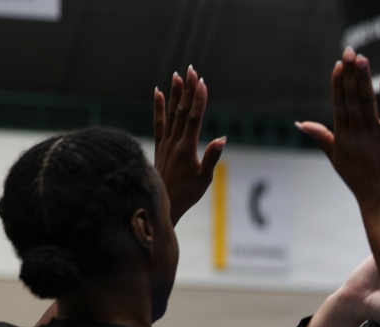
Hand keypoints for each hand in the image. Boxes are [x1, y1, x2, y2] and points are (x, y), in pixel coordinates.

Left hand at [153, 64, 225, 224]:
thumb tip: (222, 139)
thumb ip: (212, 157)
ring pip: (170, 113)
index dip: (198, 100)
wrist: (161, 204)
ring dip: (174, 93)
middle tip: (191, 70)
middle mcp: (174, 142)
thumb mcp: (204, 179)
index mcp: (187, 148)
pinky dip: (158, 107)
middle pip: (182, 111)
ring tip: (177, 75)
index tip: (202, 83)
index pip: (194, 118)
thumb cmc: (187, 194)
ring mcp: (165, 143)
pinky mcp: (160, 146)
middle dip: (187, 90)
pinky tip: (157, 93)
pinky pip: (158, 123)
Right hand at [296, 47, 379, 209]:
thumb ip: (321, 136)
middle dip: (350, 74)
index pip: (338, 104)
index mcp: (342, 137)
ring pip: (367, 102)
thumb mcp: (335, 157)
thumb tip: (301, 123)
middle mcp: (357, 133)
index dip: (338, 84)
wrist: (379, 197)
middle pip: (352, 98)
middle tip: (350, 51)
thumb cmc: (356, 177)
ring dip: (365, 79)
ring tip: (362, 59)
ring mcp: (374, 134)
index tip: (338, 65)